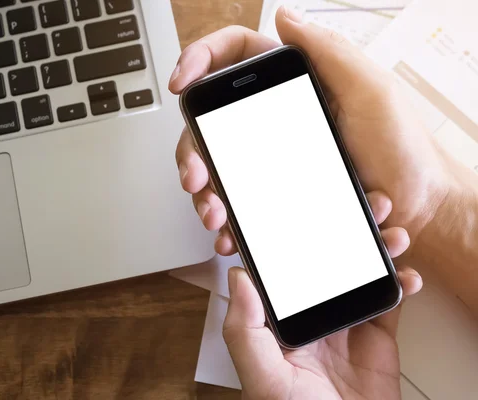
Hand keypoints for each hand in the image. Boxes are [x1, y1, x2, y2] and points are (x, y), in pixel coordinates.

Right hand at [171, 7, 451, 257]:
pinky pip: (238, 200)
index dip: (201, 60)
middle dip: (192, 148)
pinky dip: (227, 217)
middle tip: (196, 174)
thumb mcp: (371, 90)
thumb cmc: (403, 150)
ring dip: (206, 190)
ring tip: (215, 212)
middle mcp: (275, 118)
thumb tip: (284, 17)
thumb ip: (328, 52)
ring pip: (218, 165)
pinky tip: (229, 230)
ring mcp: (273, 156)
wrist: (418, 207)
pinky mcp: (276, 191)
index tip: (182, 81)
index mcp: (294, 84)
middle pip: (212, 120)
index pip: (236, 56)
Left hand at [223, 198, 421, 398]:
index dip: (294, 230)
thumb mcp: (261, 373)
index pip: (282, 263)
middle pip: (327, 257)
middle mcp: (310, 310)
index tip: (306, 203)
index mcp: (278, 315)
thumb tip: (237, 276)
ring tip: (391, 232)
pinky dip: (403, 281)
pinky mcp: (376, 334)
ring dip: (378, 247)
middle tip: (361, 204)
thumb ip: (245, 328)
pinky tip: (407, 274)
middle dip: (345, 227)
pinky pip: (390, 299)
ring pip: (360, 270)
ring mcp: (344, 320)